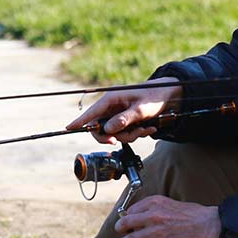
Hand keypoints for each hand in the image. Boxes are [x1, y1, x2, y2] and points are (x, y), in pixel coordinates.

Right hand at [66, 78, 181, 143]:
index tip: (68, 128)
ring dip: (130, 135)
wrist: (169, 96)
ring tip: (144, 128)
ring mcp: (118, 114)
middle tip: (120, 140)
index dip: (79, 121)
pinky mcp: (125, 120)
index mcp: (111, 99)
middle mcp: (112, 107)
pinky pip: (124, 133)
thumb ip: (124, 120)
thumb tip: (107, 130)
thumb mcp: (141, 110)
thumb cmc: (154, 98)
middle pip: (100, 128)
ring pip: (114, 133)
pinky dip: (136, 134)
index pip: (91, 112)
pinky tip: (148, 128)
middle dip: (113, 136)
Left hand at [112, 196, 220, 237]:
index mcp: (154, 203)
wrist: (205, 224)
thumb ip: (157, 207)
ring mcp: (154, 232)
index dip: (128, 215)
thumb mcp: (171, 202)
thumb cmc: (193, 213)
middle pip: (126, 222)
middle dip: (120, 227)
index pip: (133, 209)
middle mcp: (151, 216)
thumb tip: (145, 214)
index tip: (128, 219)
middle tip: (119, 230)